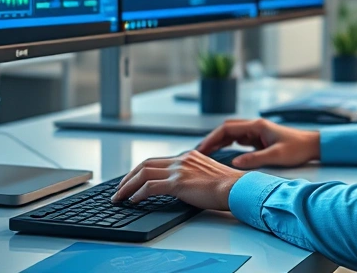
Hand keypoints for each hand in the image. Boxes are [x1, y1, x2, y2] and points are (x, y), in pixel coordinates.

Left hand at [111, 150, 242, 210]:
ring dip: (128, 186)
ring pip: (143, 174)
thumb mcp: (207, 175)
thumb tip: (181, 186)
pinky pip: (150, 187)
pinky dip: (138, 193)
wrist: (236, 188)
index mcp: (188, 156)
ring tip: (120, 197)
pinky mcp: (178, 182)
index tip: (132, 180)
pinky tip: (133, 201)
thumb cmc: (227, 187)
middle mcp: (181, 160)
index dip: (140, 171)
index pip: (156, 161)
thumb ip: (192, 176)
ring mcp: (179, 170)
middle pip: (145, 164)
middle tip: (120, 189)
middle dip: (129, 177)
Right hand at [197, 118, 319, 168]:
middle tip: (198, 153)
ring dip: (219, 142)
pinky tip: (222, 154)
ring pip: (231, 134)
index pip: (227, 129)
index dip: (212, 138)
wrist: (312, 145)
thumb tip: (234, 163)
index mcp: (257, 126)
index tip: (201, 149)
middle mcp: (255, 126)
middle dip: (212, 140)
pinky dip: (228, 145)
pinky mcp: (260, 139)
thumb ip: (255, 159)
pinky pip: (239, 140)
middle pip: (226, 130)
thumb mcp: (276, 156)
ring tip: (206, 155)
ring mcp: (257, 132)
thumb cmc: (298, 148)